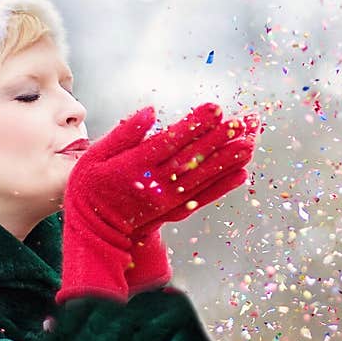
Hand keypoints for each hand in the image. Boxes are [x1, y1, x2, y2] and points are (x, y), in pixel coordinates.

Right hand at [57, 104, 254, 302]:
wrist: (94, 231)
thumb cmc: (90, 187)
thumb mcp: (95, 155)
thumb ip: (123, 133)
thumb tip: (150, 112)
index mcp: (135, 166)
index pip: (171, 141)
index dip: (195, 124)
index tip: (216, 108)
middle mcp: (155, 183)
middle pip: (194, 158)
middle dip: (221, 138)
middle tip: (245, 122)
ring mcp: (167, 200)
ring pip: (204, 176)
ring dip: (229, 160)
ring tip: (252, 144)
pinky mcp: (174, 212)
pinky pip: (204, 198)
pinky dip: (223, 186)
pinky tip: (242, 174)